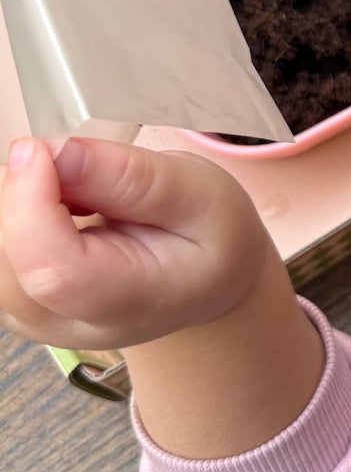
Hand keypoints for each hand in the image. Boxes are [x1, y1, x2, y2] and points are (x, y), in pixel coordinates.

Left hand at [0, 138, 270, 353]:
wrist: (202, 282)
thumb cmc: (208, 240)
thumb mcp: (199, 194)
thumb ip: (132, 177)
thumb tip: (58, 154)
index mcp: (125, 304)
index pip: (52, 271)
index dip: (29, 205)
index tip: (39, 149)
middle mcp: (62, 322)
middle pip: (3, 256)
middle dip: (21, 192)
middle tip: (79, 169)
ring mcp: (27, 317)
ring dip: (15, 199)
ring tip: (77, 194)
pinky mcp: (7, 298)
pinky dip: (12, 210)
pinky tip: (54, 207)